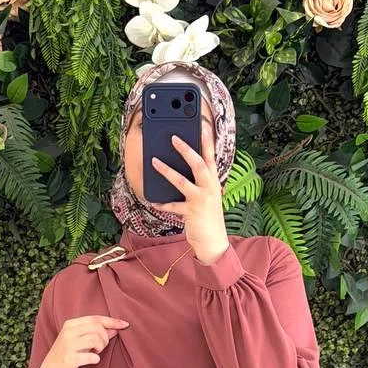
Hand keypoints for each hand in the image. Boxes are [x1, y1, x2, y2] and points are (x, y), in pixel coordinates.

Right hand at [39, 314, 129, 367]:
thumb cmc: (67, 356)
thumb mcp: (80, 342)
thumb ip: (96, 334)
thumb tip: (115, 329)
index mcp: (70, 324)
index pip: (95, 318)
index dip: (112, 321)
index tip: (125, 324)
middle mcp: (68, 332)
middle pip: (97, 328)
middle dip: (105, 338)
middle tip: (101, 347)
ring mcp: (67, 345)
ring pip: (95, 339)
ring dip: (100, 347)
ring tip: (96, 352)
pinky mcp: (69, 359)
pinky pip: (91, 356)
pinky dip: (95, 359)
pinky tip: (92, 360)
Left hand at [151, 132, 229, 264]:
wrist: (214, 242)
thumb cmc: (208, 216)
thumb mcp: (208, 196)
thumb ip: (200, 182)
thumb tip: (183, 167)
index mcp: (213, 181)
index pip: (211, 157)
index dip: (207, 141)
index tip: (202, 126)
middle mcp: (209, 188)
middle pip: (198, 164)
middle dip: (186, 149)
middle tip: (174, 138)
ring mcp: (200, 200)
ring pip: (181, 181)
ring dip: (166, 170)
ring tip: (154, 161)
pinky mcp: (191, 213)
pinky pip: (173, 206)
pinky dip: (162, 204)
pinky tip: (153, 201)